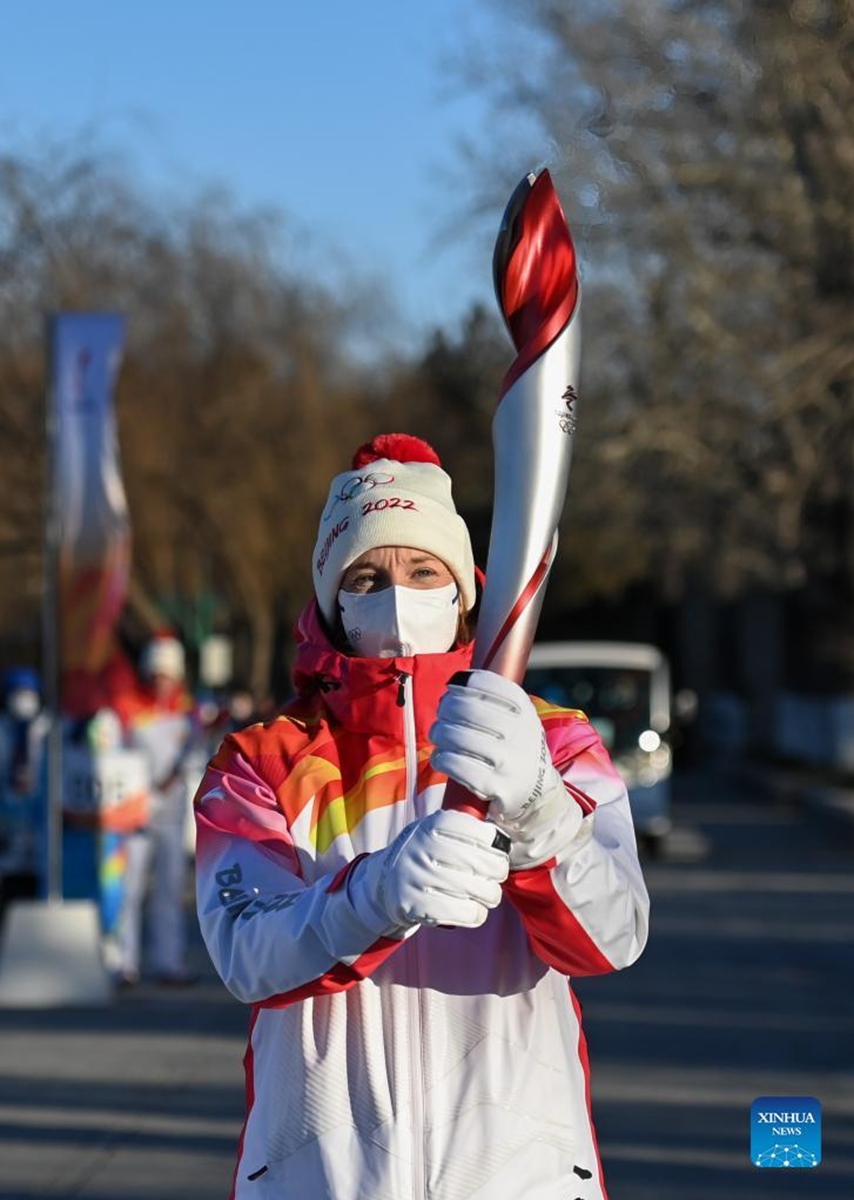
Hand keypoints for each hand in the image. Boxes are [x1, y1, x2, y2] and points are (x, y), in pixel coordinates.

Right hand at [349, 808, 509, 930]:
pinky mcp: (417, 905)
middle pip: (486, 864)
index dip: (497, 846)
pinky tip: (474, 909)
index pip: (483, 834)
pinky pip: (465, 913)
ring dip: (490, 895)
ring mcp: (420, 877)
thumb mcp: (438, 829)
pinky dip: (477, 914)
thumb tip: (504, 839)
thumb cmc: (425, 853)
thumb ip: (467, 827)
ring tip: (485, 893)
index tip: (498, 851)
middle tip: (496, 874)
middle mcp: (425, 847)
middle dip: (498, 872)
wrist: (385, 880)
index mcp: (435, 824)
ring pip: (480, 891)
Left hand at [430, 670, 583, 867]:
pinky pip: (457, 766)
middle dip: (445, 709)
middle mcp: (520, 732)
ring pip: (458, 736)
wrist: (536, 794)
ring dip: (439, 734)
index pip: (487, 684)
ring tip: (438, 736)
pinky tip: (441, 758)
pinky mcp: (497, 786)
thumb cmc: (515, 749)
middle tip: (441, 716)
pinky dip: (442, 759)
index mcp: (524, 710)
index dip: (461, 685)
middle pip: (467, 709)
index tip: (452, 691)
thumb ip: (494, 700)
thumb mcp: (517, 719)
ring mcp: (510, 760)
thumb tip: (456, 683)